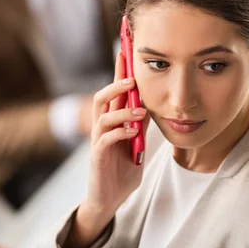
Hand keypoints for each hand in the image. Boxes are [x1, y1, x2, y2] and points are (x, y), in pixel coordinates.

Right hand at [63, 53, 149, 247]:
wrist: (110, 200)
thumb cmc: (122, 172)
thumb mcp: (137, 144)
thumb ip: (141, 125)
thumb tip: (151, 103)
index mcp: (112, 122)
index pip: (115, 91)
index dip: (120, 70)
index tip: (127, 47)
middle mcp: (102, 127)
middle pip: (103, 95)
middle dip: (117, 81)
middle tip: (133, 76)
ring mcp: (98, 141)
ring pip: (102, 113)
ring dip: (122, 107)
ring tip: (140, 110)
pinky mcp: (97, 157)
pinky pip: (105, 138)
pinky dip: (120, 132)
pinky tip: (133, 132)